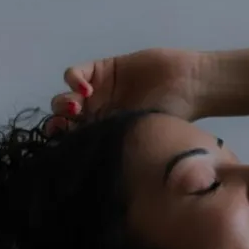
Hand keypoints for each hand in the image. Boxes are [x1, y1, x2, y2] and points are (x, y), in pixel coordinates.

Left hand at [45, 46, 207, 135]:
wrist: (190, 86)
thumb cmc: (174, 119)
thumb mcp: (145, 141)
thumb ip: (120, 151)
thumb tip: (96, 178)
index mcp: (105, 134)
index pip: (73, 140)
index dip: (63, 143)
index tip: (62, 147)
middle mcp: (97, 114)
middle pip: (63, 120)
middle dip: (58, 123)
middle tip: (64, 126)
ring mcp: (98, 91)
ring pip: (65, 96)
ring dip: (64, 103)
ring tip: (77, 107)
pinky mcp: (102, 69)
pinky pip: (76, 74)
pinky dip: (75, 80)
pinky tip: (87, 89)